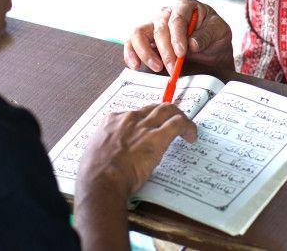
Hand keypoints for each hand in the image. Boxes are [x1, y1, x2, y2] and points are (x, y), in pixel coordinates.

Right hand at [76, 104, 197, 197]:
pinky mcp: (158, 137)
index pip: (134, 114)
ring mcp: (144, 126)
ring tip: (186, 128)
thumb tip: (114, 155)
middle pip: (153, 107)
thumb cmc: (94, 173)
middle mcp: (129, 118)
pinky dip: (188, 127)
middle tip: (172, 121)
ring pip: (168, 109)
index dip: (145, 120)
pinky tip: (192, 136)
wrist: (101, 179)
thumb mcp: (95, 152)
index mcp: (111, 121)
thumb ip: (107, 147)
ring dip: (179, 116)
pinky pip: (178, 123)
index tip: (150, 128)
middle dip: (165, 112)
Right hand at [125, 0, 234, 73]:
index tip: (182, 52)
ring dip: (146, 52)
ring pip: (140, 33)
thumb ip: (207, 35)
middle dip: (166, 50)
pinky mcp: (146, 41)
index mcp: (185, 5)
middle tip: (173, 68)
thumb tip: (191, 43)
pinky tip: (136, 66)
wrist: (212, 54)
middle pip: (159, 28)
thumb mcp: (220, 33)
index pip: (176, 18)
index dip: (177, 36)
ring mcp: (154, 26)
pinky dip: (131, 54)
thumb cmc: (215, 38)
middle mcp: (167, 13)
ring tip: (157, 68)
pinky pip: (132, 43)